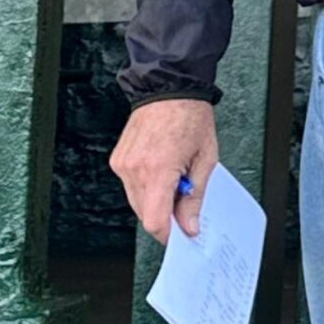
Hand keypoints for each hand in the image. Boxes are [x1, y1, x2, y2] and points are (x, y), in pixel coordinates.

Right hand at [111, 98, 219, 243]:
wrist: (169, 89)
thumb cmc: (191, 118)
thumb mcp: (206, 159)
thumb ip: (195, 197)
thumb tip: (190, 226)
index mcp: (158, 169)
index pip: (155, 221)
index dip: (168, 234)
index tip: (181, 235)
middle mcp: (134, 169)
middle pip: (145, 214)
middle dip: (165, 216)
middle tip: (185, 203)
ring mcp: (122, 164)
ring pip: (136, 202)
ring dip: (155, 201)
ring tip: (175, 180)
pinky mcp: (118, 160)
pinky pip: (130, 186)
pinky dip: (146, 187)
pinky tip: (162, 171)